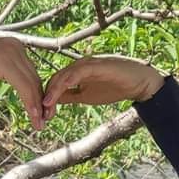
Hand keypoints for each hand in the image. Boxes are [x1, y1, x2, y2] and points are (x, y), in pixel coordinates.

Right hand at [0, 38, 46, 129]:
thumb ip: (8, 72)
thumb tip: (22, 85)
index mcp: (14, 46)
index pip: (32, 73)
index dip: (38, 94)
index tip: (42, 112)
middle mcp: (16, 46)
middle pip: (35, 78)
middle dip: (42, 102)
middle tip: (45, 121)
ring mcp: (11, 52)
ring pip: (31, 84)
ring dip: (37, 106)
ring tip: (39, 124)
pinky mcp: (4, 61)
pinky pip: (23, 85)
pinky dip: (30, 102)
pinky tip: (33, 115)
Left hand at [43, 56, 163, 117]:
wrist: (138, 83)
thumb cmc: (115, 88)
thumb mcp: (87, 96)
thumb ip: (70, 96)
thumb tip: (53, 101)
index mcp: (76, 72)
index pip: (55, 82)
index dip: (47, 98)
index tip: (42, 115)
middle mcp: (78, 65)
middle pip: (55, 78)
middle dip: (46, 96)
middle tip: (41, 114)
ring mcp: (86, 64)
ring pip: (62, 75)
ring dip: (52, 91)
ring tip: (44, 106)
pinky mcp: (95, 65)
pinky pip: (75, 73)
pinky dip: (64, 83)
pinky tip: (57, 95)